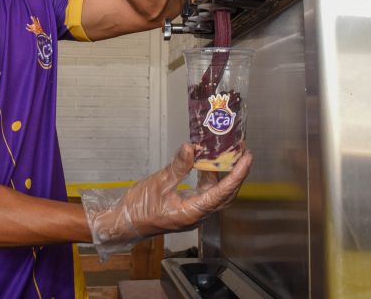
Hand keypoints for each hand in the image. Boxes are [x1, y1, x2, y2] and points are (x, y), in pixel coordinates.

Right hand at [81, 143, 252, 256]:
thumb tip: (192, 147)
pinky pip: (205, 194)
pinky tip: (206, 165)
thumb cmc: (139, 207)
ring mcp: (193, 213)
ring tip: (228, 155)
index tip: (246, 158)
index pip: (222, 193)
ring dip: (224, 176)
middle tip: (243, 153)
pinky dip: (209, 179)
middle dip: (236, 174)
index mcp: (193, 212)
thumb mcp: (158, 183)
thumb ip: (178, 166)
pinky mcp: (187, 209)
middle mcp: (198, 215)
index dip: (237, 175)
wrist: (123, 224)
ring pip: (216, 195)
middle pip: (225, 196)